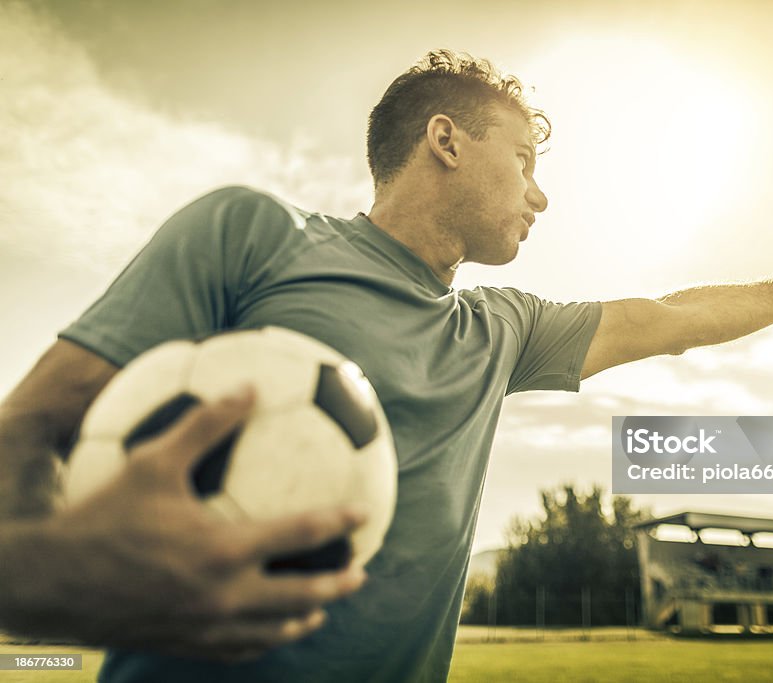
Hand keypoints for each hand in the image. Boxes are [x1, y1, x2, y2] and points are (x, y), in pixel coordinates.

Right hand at [0, 388, 366, 660]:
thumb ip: (206, 425)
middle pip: (302, 595)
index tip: (365, 512)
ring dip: (305, 617)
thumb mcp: (153, 461)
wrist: (50, 583)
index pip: (302, 534)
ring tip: (322, 608)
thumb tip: (247, 386)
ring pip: (274, 630)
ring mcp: (207, 626)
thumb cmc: (102, 516)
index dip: (340, 521)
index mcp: (224, 549)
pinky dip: (263, 640)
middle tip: (359, 572)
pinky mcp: (187, 644)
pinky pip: (239, 649)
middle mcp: (224, 595)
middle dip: (337, 585)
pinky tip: (267, 631)